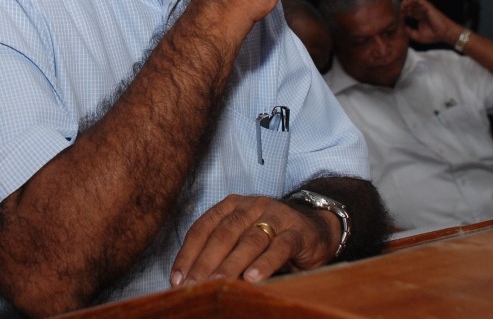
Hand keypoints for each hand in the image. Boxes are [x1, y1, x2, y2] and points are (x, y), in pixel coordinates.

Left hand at [169, 194, 336, 286]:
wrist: (316, 228)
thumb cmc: (271, 238)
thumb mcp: (243, 240)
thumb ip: (222, 253)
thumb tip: (192, 282)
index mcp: (230, 207)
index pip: (202, 228)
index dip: (187, 254)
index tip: (176, 279)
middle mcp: (250, 207)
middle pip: (222, 234)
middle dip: (205, 262)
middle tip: (193, 286)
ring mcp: (274, 216)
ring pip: (248, 240)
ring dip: (231, 264)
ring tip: (218, 283)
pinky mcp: (296, 231)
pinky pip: (279, 247)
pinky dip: (264, 263)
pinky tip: (253, 279)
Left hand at [400, 0, 461, 46]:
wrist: (445, 34)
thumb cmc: (434, 36)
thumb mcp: (417, 36)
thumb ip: (408, 31)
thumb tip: (400, 27)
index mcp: (419, 17)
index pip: (407, 11)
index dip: (400, 13)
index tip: (395, 17)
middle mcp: (421, 11)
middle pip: (408, 4)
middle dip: (401, 7)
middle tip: (396, 12)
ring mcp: (424, 8)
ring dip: (404, 2)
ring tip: (400, 8)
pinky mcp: (427, 5)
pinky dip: (410, 0)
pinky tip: (405, 6)